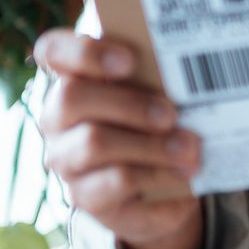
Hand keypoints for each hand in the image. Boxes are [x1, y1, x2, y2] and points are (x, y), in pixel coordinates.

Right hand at [36, 29, 204, 248]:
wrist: (165, 186)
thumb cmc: (156, 122)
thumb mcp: (158, 94)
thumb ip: (158, 75)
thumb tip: (196, 62)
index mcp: (71, 78)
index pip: (52, 51)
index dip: (84, 51)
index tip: (129, 59)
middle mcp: (57, 119)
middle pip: (72, 97)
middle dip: (128, 103)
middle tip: (172, 114)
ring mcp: (67, 160)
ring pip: (95, 143)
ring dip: (150, 144)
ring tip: (190, 148)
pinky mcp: (86, 197)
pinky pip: (117, 182)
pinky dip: (157, 175)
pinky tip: (185, 173)